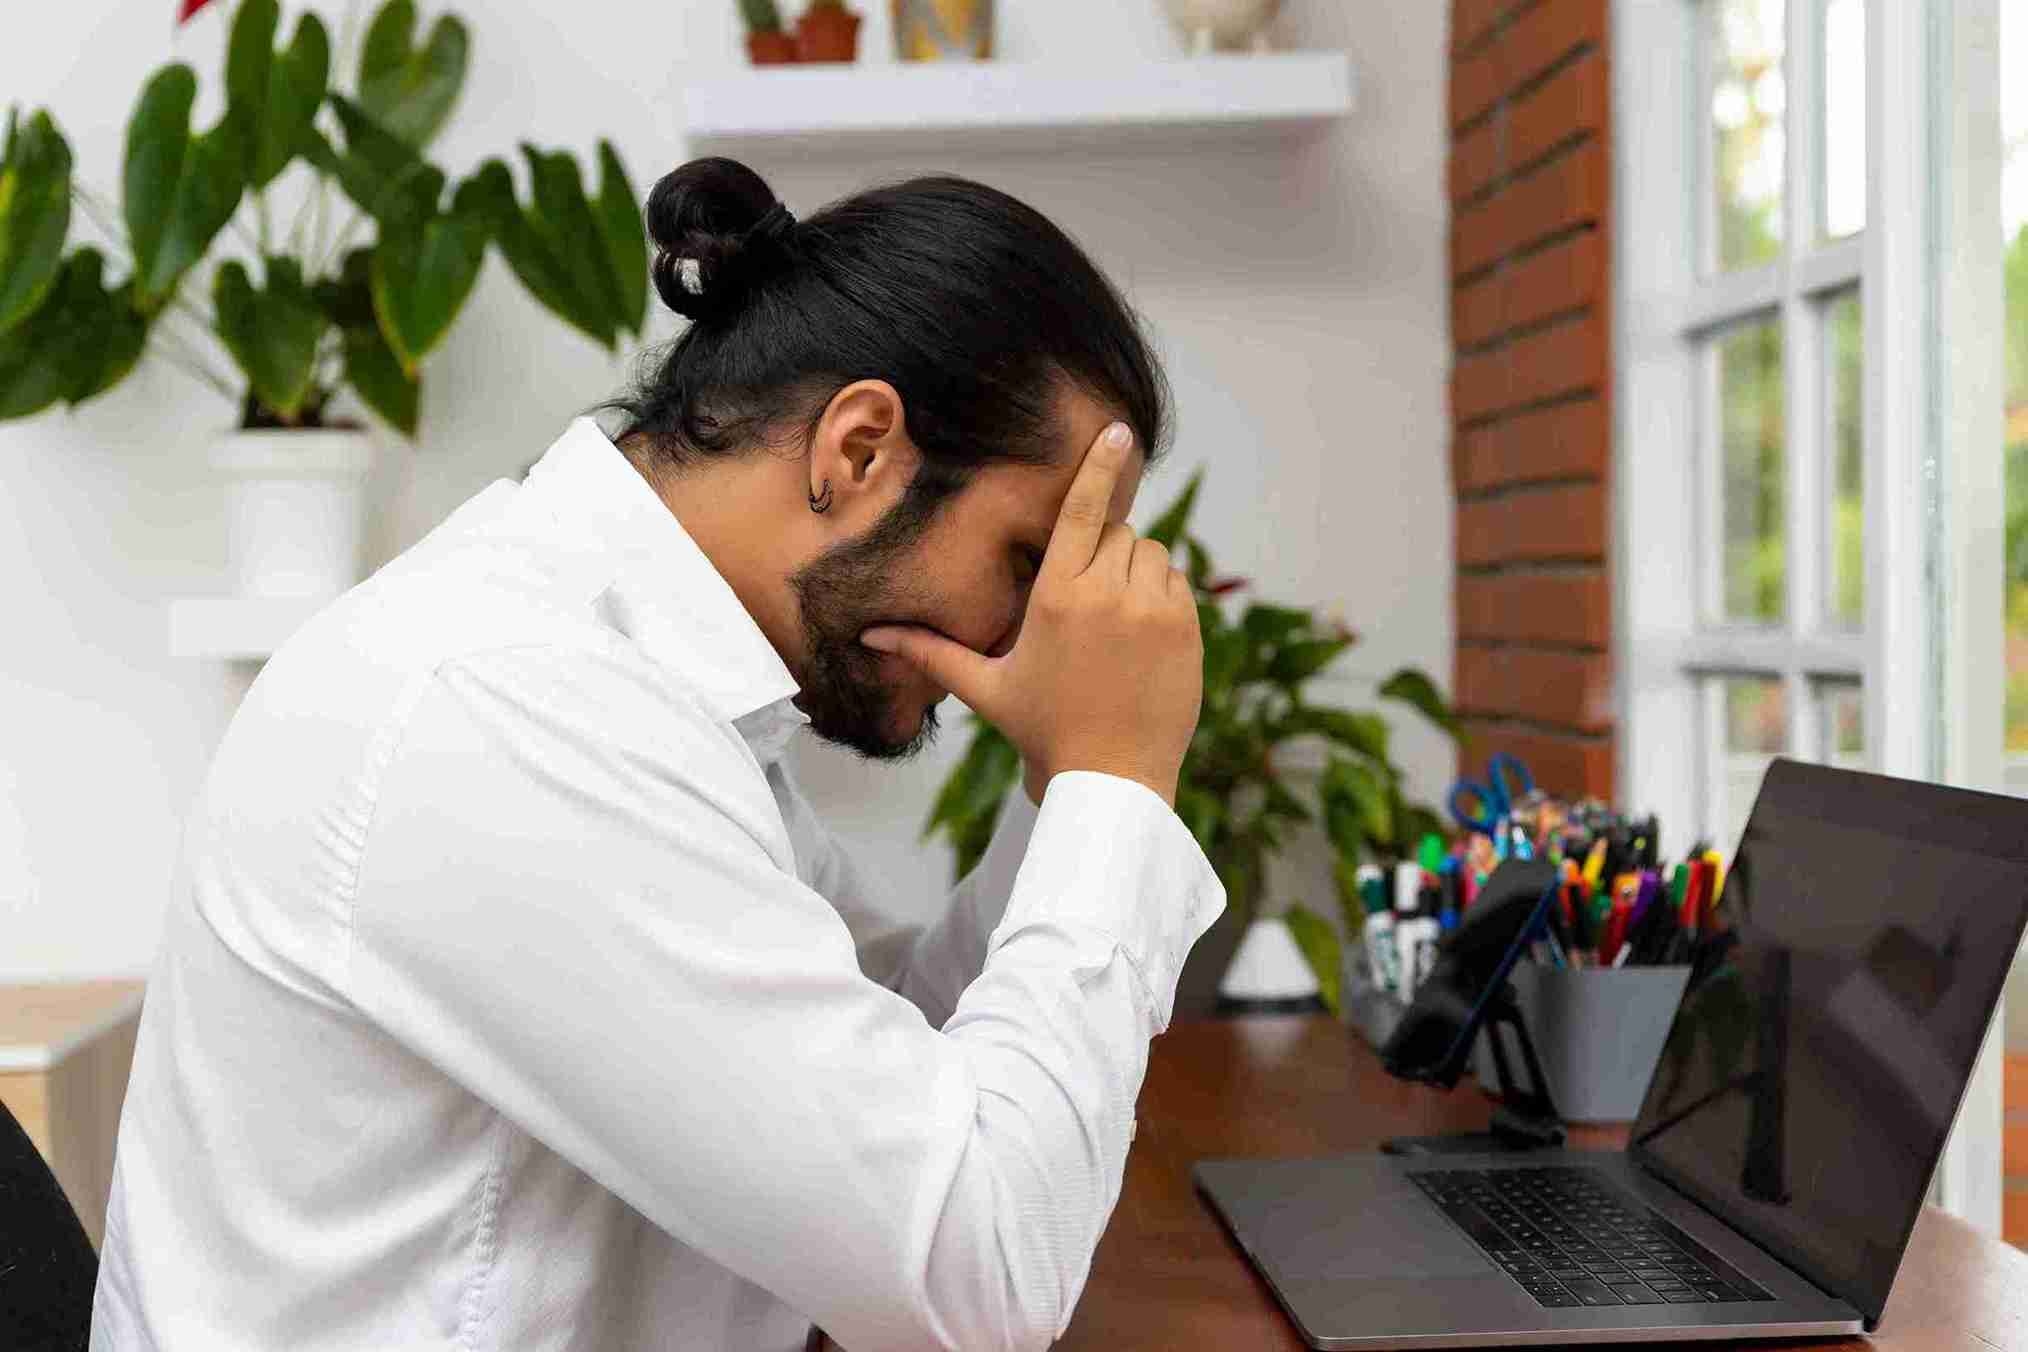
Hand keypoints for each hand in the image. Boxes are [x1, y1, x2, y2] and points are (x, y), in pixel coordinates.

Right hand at [862, 422, 1202, 806]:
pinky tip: (1138, 636)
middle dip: (1101, 551)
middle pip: (1116, 531)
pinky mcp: (1187, 630)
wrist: (1112, 780)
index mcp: (1058, 597)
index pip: (1082, 511)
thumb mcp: (985, 687)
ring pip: (1151, 553)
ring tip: (1111, 621)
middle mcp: (1110, 595)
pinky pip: (1177, 583)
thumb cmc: (1043, 731)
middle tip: (1085, 602)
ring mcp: (1155, 611)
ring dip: (1133, 570)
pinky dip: (1160, 595)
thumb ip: (930, 653)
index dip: (1098, 466)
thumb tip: (871, 638)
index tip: (1117, 430)